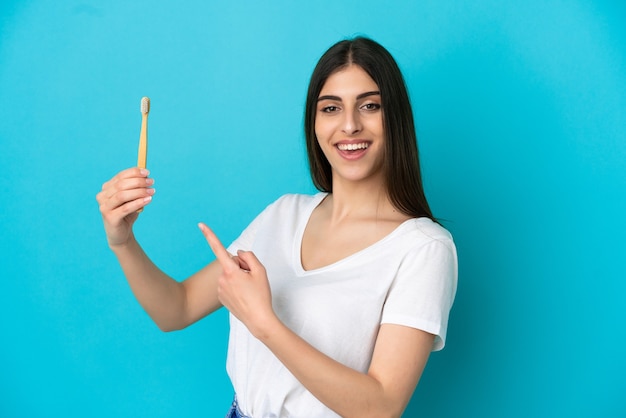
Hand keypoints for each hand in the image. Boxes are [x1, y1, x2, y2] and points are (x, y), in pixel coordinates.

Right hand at [96, 167, 154, 246]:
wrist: (121, 234)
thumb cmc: (127, 213)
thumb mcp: (132, 198)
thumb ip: (136, 188)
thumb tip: (147, 177)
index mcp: (107, 188)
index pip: (120, 176)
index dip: (134, 172)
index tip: (147, 173)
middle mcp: (102, 196)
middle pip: (121, 185)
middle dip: (138, 182)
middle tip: (151, 183)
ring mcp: (104, 207)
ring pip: (122, 195)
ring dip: (139, 192)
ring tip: (152, 192)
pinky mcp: (110, 218)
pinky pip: (125, 208)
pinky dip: (138, 203)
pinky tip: (148, 200)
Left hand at [198, 222, 275, 336]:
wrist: (258, 320)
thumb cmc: (261, 296)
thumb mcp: (261, 271)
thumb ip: (249, 257)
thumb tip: (239, 254)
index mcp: (231, 271)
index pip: (219, 249)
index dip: (210, 235)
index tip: (201, 224)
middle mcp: (222, 279)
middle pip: (232, 263)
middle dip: (242, 267)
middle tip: (253, 280)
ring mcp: (220, 289)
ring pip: (230, 274)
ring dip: (239, 278)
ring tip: (249, 290)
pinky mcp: (221, 297)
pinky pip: (228, 284)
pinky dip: (236, 287)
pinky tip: (244, 296)